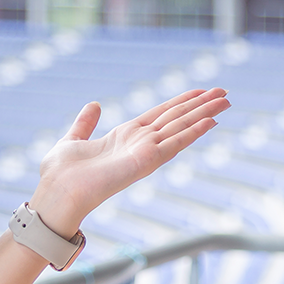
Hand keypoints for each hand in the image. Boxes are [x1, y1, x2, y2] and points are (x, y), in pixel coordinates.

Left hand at [28, 88, 229, 236]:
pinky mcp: (146, 162)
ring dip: (205, 113)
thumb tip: (94, 105)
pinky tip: (211, 122)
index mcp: (125, 136)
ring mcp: (145, 152)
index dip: (181, 101)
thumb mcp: (73, 138)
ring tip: (227, 100)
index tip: (200, 91)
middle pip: (177, 117)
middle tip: (225, 93)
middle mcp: (140, 143)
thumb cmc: (61, 174)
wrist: (57, 193)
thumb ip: (85, 123)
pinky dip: (193, 132)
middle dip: (201, 104)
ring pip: (181, 127)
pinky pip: (175, 143)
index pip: (160, 113)